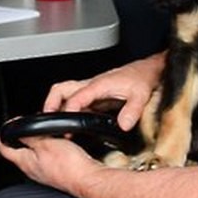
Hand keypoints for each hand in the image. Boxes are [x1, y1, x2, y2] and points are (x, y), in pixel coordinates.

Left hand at [0, 134, 103, 194]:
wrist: (88, 178)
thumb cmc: (69, 165)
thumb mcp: (44, 142)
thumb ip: (28, 136)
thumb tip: (15, 130)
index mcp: (25, 162)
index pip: (4, 149)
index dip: (3, 135)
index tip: (7, 127)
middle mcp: (32, 170)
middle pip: (18, 151)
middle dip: (20, 137)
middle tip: (27, 125)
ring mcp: (44, 172)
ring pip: (34, 154)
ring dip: (37, 141)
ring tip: (44, 132)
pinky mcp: (56, 172)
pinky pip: (47, 157)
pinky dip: (49, 147)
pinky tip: (58, 143)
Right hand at [43, 52, 165, 130]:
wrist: (149, 70)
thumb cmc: (143, 77)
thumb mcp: (141, 94)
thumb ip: (132, 110)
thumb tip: (123, 125)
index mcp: (99, 84)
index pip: (75, 97)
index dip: (68, 111)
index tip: (65, 126)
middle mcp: (92, 85)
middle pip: (61, 89)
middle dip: (50, 104)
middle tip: (47, 121)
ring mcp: (92, 89)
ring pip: (66, 93)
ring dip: (57, 106)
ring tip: (55, 124)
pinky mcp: (96, 95)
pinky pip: (76, 100)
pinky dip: (68, 109)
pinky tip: (72, 122)